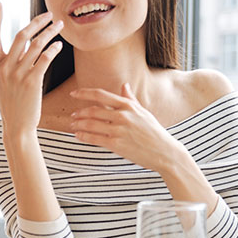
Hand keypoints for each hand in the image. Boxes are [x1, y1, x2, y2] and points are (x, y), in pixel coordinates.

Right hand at [0, 2, 62, 134]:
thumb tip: (23, 46)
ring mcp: (18, 75)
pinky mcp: (32, 82)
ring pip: (36, 45)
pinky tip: (59, 45)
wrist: (17, 126)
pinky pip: (44, 58)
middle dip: (37, 22)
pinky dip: (53, 49)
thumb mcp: (3, 82)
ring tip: (60, 26)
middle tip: (49, 14)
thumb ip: (9, 64)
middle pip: (21, 35)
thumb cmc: (13, 104)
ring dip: (50, 32)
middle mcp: (5, 68)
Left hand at [69, 84, 185, 172]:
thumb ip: (130, 99)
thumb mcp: (143, 112)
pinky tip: (78, 135)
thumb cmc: (154, 132)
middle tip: (72, 115)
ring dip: (78, 124)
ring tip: (73, 125)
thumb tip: (124, 85)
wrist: (165, 152)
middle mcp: (123, 116)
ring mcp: (119, 130)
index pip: (101, 95)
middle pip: (93, 110)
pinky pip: (94, 138)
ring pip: (91, 124)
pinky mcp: (117, 144)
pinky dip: (83, 136)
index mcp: (128, 105)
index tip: (74, 93)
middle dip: (79, 112)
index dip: (84, 93)